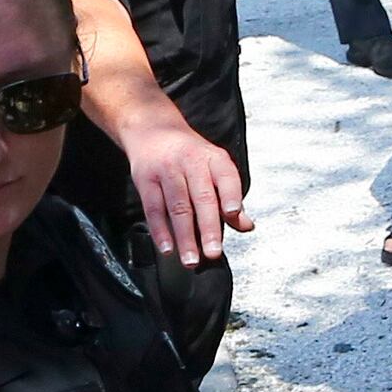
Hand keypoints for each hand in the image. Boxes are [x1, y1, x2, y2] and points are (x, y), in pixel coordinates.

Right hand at [120, 115, 251, 266]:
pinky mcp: (145, 180)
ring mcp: (167, 170)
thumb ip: (230, 197)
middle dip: (208, 228)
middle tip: (213, 252)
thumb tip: (246, 225)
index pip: (226, 176)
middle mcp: (191, 162)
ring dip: (185, 236)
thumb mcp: (214, 167)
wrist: (152, 131)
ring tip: (191, 260)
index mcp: (214, 159)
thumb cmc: (188, 156)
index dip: (231, 195)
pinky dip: (160, 231)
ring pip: (178, 207)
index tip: (234, 214)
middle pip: (202, 197)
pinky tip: (167, 248)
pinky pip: (154, 209)